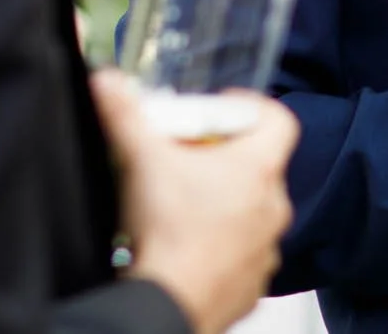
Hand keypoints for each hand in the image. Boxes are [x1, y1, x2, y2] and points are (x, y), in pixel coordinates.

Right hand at [92, 70, 297, 333]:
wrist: (170, 304)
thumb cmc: (169, 236)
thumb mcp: (142, 161)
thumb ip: (125, 114)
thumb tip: (108, 82)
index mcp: (258, 169)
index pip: (279, 120)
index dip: (251, 107)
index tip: (221, 110)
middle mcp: (273, 207)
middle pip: (258, 166)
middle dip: (224, 158)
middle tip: (187, 159)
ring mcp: (266, 248)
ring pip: (251, 213)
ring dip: (224, 205)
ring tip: (183, 206)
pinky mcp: (253, 283)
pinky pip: (243, 255)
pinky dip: (221, 247)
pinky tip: (187, 245)